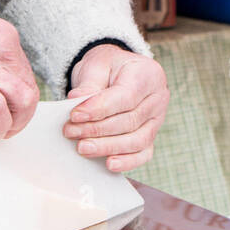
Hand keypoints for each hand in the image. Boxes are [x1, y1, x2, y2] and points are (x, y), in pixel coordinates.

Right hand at [0, 0, 37, 138]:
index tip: (14, 108)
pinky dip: (0, 124)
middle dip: (23, 113)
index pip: (26, 73)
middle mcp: (3, 48)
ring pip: (23, 100)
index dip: (22, 96)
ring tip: (4, 131)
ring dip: (16, 122)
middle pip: (29, 88)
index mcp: (4, 36)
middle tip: (12, 125)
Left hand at [64, 45, 168, 172]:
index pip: (126, 96)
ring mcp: (157, 119)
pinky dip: (127, 162)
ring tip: (82, 148)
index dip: (100, 108)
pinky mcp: (151, 136)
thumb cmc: (107, 68)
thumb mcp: (96, 65)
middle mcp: (158, 98)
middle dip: (97, 130)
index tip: (75, 115)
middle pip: (130, 121)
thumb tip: (76, 100)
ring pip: (137, 140)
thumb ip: (89, 83)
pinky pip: (143, 153)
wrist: (117, 73)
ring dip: (107, 147)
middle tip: (70, 132)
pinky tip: (109, 164)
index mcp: (147, 74)